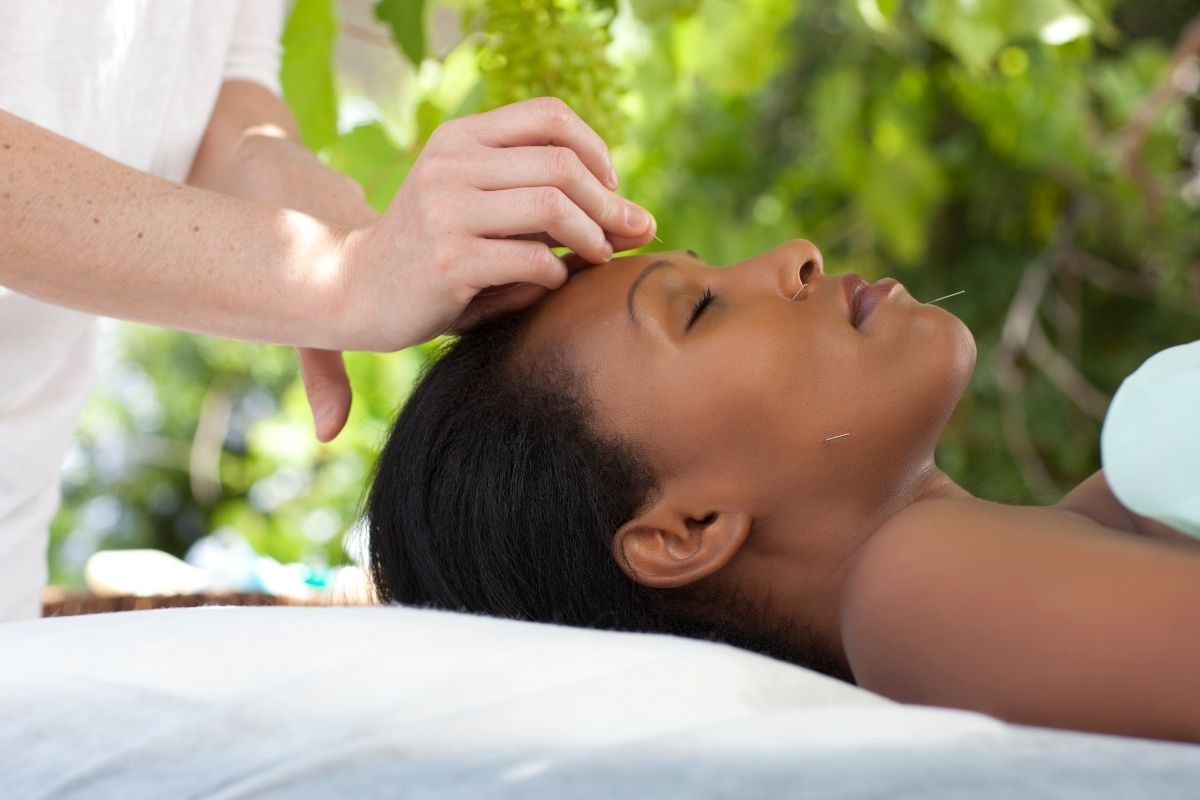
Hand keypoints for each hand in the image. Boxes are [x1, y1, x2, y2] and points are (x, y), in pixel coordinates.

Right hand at [335, 97, 657, 350]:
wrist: (356, 291)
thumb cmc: (437, 253)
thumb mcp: (481, 208)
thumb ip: (543, 200)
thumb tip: (640, 219)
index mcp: (460, 138)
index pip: (549, 115)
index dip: (596, 149)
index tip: (611, 188)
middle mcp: (451, 164)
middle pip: (562, 164)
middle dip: (609, 202)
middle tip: (627, 233)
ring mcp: (446, 210)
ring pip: (553, 205)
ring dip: (591, 236)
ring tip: (597, 256)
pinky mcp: (449, 260)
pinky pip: (533, 259)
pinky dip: (557, 274)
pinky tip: (551, 282)